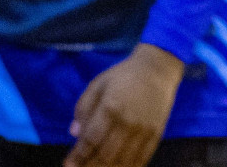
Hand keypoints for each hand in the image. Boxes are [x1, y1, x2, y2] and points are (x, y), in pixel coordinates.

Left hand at [64, 44, 184, 166]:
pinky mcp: (156, 133)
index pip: (91, 140)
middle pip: (105, 155)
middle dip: (89, 166)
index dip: (78, 156)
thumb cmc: (124, 75)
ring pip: (123, 160)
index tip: (68, 165)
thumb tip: (74, 133)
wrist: (158, 68)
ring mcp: (143, 130)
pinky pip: (142, 158)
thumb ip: (83, 108)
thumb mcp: (98, 84)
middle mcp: (127, 122)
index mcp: (110, 108)